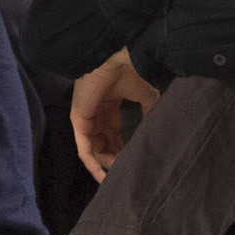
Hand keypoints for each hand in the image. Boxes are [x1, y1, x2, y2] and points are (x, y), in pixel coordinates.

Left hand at [71, 47, 160, 181]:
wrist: (120, 59)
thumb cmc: (132, 73)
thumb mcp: (147, 97)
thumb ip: (148, 113)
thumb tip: (155, 132)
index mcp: (110, 106)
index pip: (114, 134)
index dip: (123, 150)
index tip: (134, 162)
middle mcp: (96, 113)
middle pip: (103, 143)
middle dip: (115, 159)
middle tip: (127, 172)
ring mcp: (86, 118)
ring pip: (94, 150)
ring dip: (106, 164)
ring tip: (120, 175)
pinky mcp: (79, 121)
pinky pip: (84, 148)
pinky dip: (93, 164)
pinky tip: (104, 175)